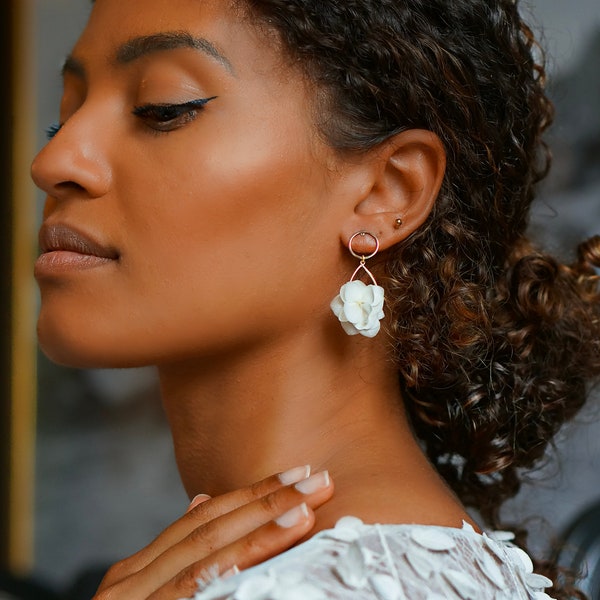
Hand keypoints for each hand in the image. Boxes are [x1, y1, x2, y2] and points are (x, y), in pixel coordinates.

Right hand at [93, 466, 332, 599]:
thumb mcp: (151, 592)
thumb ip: (176, 554)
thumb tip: (201, 501)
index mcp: (137, 571)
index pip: (204, 519)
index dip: (253, 494)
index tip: (298, 476)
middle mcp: (131, 582)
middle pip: (211, 529)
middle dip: (267, 502)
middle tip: (317, 481)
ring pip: (206, 556)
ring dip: (260, 531)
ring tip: (304, 510)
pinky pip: (194, 590)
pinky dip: (229, 569)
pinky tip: (263, 555)